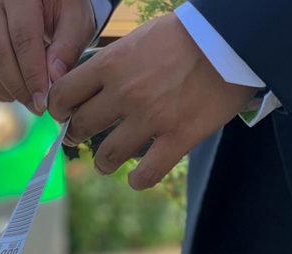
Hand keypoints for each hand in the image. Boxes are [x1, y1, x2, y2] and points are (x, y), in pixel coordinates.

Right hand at [0, 0, 96, 114]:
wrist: (44, 0)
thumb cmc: (64, 7)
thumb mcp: (76, 20)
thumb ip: (68, 46)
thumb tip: (53, 79)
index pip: (22, 37)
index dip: (32, 73)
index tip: (44, 100)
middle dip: (18, 86)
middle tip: (37, 107)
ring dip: (5, 90)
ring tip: (30, 101)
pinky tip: (16, 93)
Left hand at [48, 14, 257, 189]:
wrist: (233, 37)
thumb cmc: (187, 34)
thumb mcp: (139, 39)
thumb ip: (113, 62)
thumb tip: (89, 81)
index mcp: (112, 64)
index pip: (64, 94)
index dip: (58, 108)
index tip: (63, 112)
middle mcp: (125, 93)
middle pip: (82, 126)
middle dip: (75, 134)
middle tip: (79, 136)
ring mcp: (152, 117)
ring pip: (108, 155)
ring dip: (102, 162)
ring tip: (105, 162)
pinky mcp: (179, 135)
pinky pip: (148, 172)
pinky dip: (138, 180)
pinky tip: (136, 178)